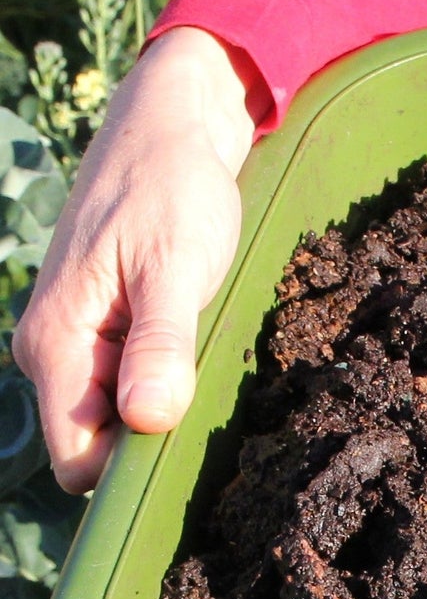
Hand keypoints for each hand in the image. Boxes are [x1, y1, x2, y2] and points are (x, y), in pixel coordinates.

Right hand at [12, 27, 263, 493]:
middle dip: (148, 439)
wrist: (168, 128)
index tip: (186, 445)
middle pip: (93, 448)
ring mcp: (72, 342)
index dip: (129, 469)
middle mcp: (51, 350)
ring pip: (111, 418)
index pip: (78, 461)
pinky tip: (190, 348)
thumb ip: (160, 343)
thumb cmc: (173, 187)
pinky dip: (159, 380)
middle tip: (205, 392)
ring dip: (158, 405)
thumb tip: (147, 418)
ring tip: (198, 356)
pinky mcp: (98, 331)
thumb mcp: (176, 264)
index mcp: (58, 342)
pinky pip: (122, 387)